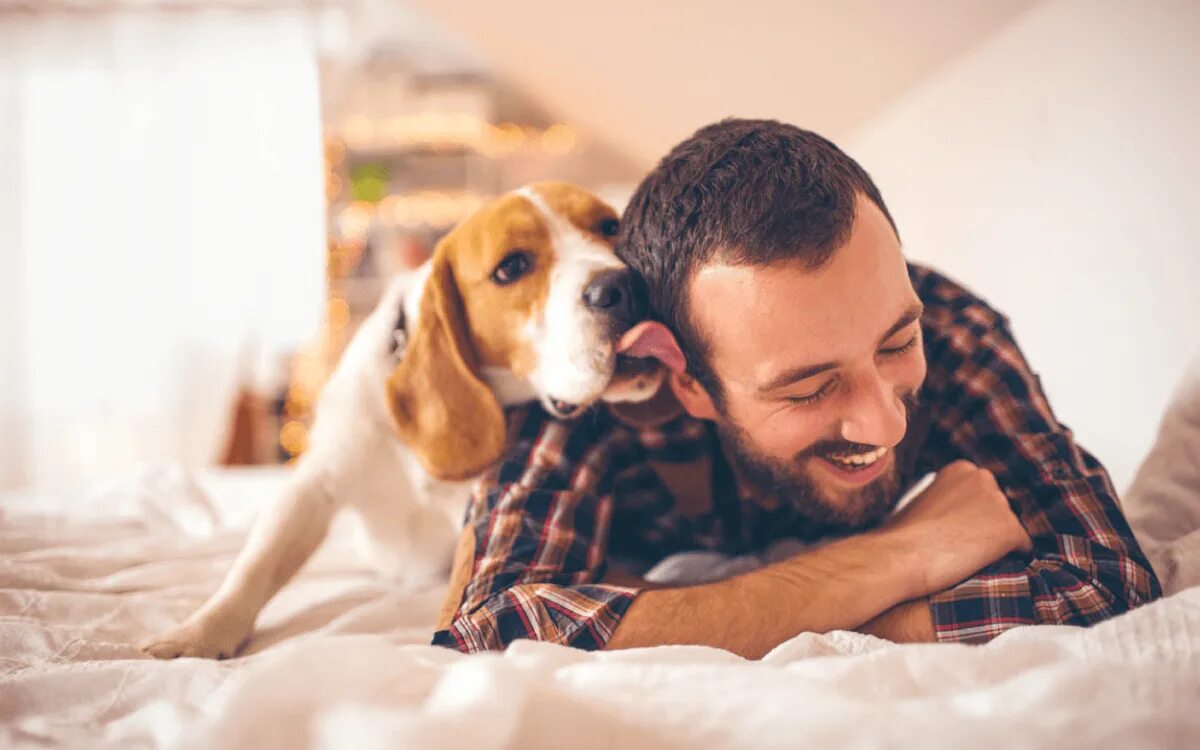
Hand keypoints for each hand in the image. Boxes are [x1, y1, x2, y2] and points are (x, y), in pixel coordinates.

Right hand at [884, 460, 1031, 596]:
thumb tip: (961, 517)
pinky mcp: (1010, 530)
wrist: (900, 556)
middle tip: (963, 545)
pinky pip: (1023, 548)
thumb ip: (947, 500)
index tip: (957, 529)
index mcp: (962, 469)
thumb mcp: (922, 502)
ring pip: (1010, 527)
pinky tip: (986, 565)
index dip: (974, 515)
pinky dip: (1011, 558)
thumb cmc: (901, 536)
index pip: (984, 493)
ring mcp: (999, 503)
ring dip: (997, 543)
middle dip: (988, 525)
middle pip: (1001, 507)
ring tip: (969, 558)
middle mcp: (984, 478)